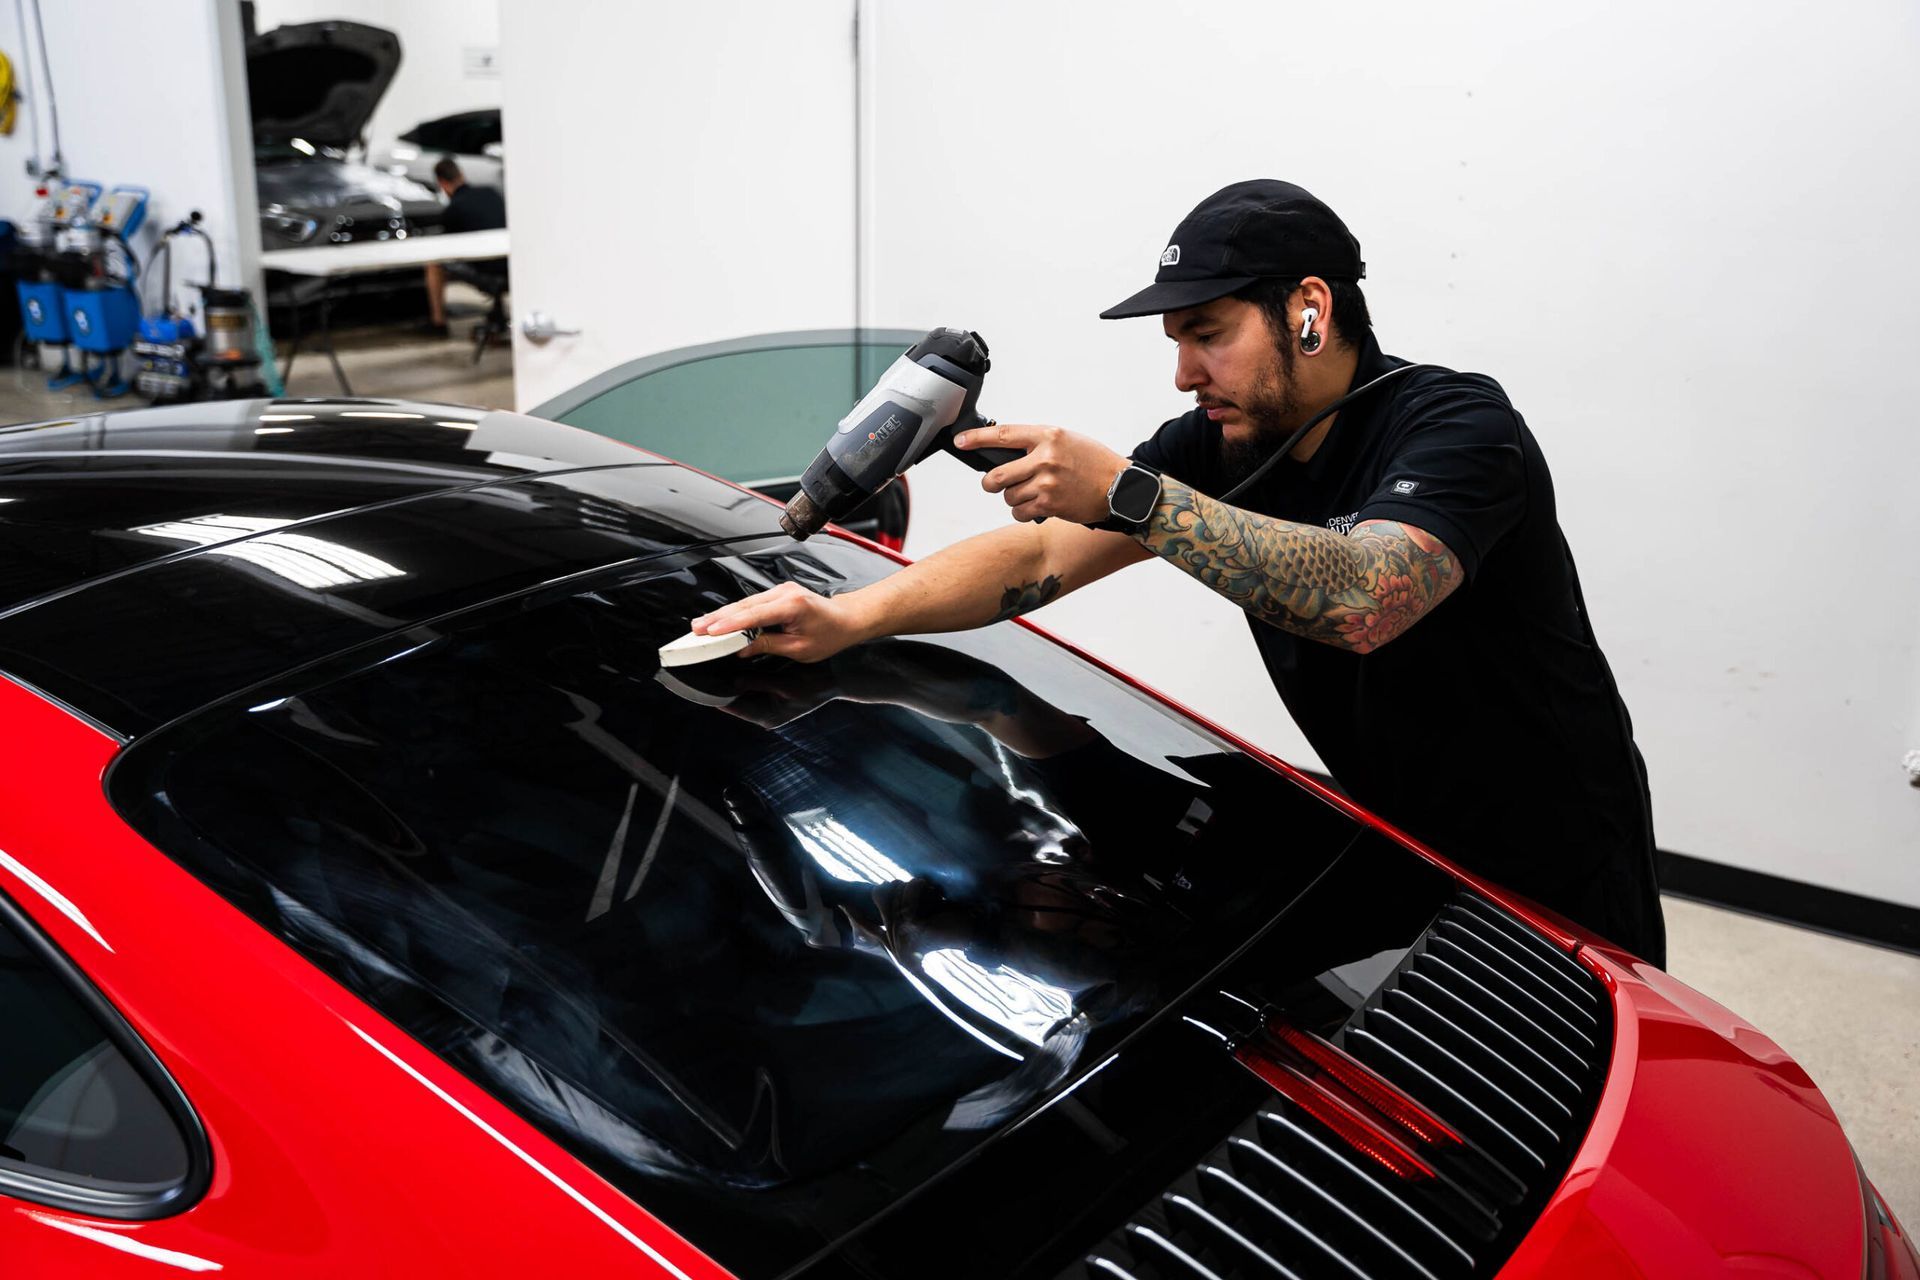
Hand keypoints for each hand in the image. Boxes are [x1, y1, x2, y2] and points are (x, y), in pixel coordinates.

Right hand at [690, 581, 868, 663]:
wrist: (848, 619)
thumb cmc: (830, 634)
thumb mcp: (799, 649)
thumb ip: (768, 645)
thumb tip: (742, 647)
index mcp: (792, 605)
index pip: (753, 616)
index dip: (729, 625)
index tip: (710, 632)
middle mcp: (784, 593)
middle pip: (743, 606)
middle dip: (717, 618)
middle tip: (696, 629)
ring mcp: (780, 591)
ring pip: (745, 603)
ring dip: (723, 615)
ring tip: (702, 625)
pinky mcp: (778, 594)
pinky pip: (752, 603)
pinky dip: (736, 612)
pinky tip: (721, 620)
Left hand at [955, 423, 1127, 524]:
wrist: (1120, 486)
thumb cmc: (1093, 463)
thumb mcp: (1067, 440)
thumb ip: (1037, 443)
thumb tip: (1006, 451)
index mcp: (1048, 435)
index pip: (1002, 435)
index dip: (976, 439)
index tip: (961, 441)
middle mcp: (1045, 458)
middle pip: (997, 475)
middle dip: (991, 484)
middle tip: (996, 484)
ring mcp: (1047, 482)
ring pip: (1008, 496)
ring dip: (1013, 498)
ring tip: (1032, 494)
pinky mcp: (1050, 505)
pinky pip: (1019, 512)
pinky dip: (1023, 512)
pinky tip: (1037, 506)